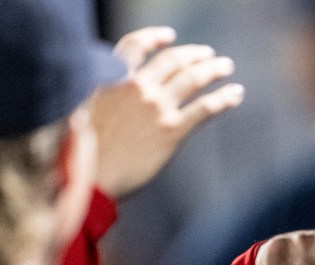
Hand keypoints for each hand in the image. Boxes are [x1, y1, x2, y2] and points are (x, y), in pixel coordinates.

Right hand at [91, 27, 244, 198]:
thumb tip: (108, 88)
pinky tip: (236, 94)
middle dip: (194, 54)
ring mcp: (157, 108)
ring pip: (192, 79)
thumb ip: (100, 93)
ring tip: (225, 66)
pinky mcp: (172, 131)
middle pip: (172, 60)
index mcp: (112, 78)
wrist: (88, 177)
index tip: (169, 36)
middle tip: (208, 55)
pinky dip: (223, 98)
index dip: (154, 38)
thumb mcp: (80, 107)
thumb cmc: (78, 150)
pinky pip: (205, 108)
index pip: (136, 45)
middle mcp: (137, 87)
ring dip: (212, 69)